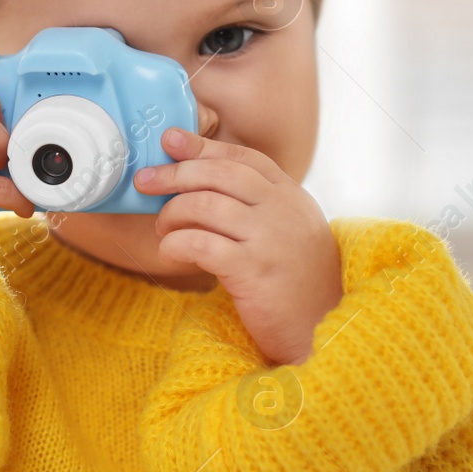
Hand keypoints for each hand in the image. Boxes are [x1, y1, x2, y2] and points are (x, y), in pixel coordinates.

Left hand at [134, 127, 342, 365]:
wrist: (327, 331)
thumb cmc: (298, 284)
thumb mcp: (290, 232)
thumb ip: (260, 206)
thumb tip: (202, 186)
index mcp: (291, 196)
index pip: (242, 159)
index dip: (202, 147)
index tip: (170, 140)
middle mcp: (283, 210)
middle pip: (219, 174)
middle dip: (175, 173)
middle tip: (145, 182)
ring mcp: (269, 239)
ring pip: (205, 206)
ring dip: (172, 214)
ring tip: (162, 229)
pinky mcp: (253, 270)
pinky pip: (200, 244)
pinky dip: (175, 244)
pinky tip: (169, 252)